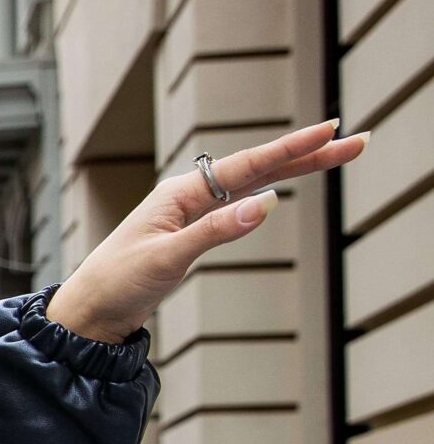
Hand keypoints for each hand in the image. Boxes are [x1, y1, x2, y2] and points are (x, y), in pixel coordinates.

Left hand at [46, 121, 368, 342]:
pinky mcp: (191, 233)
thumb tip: (268, 203)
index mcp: (181, 194)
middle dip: (307, 155)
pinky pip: (239, 204)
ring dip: (293, 170)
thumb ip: (214, 232)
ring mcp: (191, 213)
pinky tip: (285, 184)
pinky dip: (268, 190)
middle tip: (355, 141)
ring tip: (336, 155)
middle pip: (259, 169)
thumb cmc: (117, 283)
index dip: (293, 148)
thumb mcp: (166, 258)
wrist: (89, 312)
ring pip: (253, 184)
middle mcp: (188, 197)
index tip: (331, 131)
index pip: (249, 165)